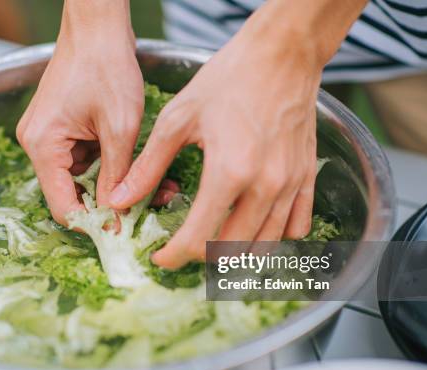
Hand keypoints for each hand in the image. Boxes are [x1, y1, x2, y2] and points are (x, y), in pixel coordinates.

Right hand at [17, 0, 143, 224]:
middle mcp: (38, 144)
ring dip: (114, 184)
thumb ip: (116, 176)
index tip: (123, 232)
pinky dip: (109, 165)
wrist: (97, 28)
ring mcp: (48, 136)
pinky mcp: (61, 129)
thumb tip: (116, 216)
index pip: (63, 206)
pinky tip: (136, 164)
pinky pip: (85, 159)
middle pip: (71, 194)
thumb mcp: (120, 128)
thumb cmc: (107, 67)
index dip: (93, 224)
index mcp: (44, 146)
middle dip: (109, 204)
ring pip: (82, 178)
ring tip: (155, 184)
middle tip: (149, 207)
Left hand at [109, 19, 323, 268]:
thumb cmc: (228, 79)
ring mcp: (290, 185)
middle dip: (201, 257)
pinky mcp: (306, 178)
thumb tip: (120, 199)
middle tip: (183, 246)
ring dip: (235, 254)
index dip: (174, 257)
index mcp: (229, 172)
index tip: (160, 257)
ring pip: (265, 246)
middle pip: (232, 251)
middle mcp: (265, 186)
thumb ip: (149, 166)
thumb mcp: (178, 119)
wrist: (281, 54)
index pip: (199, 239)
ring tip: (213, 243)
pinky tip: (254, 228)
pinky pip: (296, 228)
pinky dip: (274, 238)